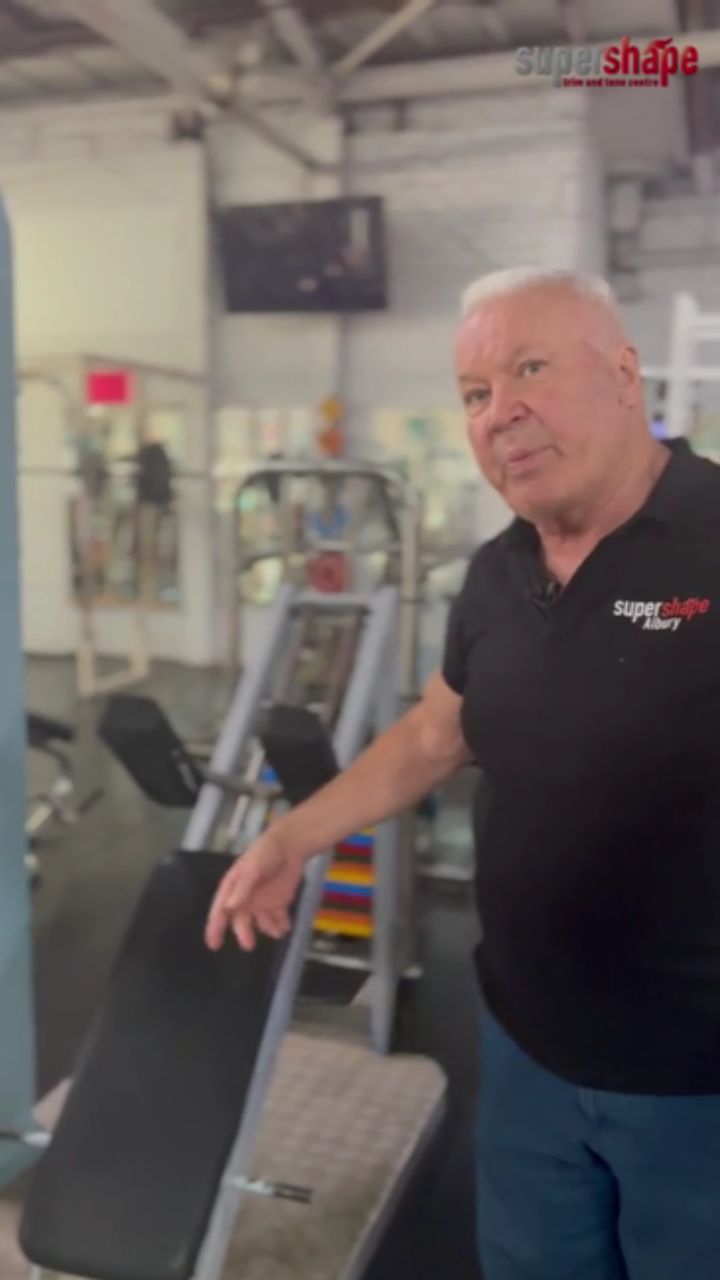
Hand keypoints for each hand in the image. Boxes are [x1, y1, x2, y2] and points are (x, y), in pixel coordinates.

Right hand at [205, 832, 305, 952]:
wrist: (290, 846)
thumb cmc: (265, 853)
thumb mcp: (251, 869)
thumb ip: (241, 888)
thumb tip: (228, 907)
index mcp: (233, 889)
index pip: (220, 912)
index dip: (215, 929)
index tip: (213, 945)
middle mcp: (245, 899)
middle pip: (240, 921)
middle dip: (243, 933)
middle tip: (248, 945)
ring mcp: (262, 902)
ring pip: (261, 923)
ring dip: (268, 929)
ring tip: (277, 931)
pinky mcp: (278, 903)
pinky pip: (278, 920)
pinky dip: (281, 925)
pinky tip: (286, 927)